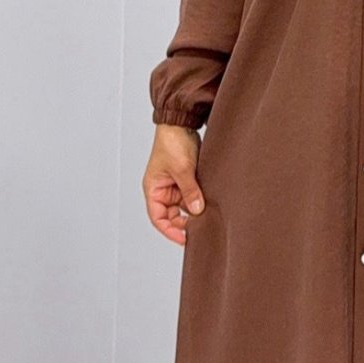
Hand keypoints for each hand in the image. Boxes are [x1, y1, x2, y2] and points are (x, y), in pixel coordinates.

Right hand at [143, 125, 205, 244]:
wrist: (181, 123)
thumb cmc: (172, 143)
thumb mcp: (182, 169)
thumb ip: (190, 191)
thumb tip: (197, 210)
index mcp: (153, 189)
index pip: (158, 218)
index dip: (170, 230)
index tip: (184, 239)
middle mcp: (163, 190)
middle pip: (172, 216)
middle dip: (185, 223)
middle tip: (201, 229)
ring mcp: (175, 186)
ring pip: (184, 207)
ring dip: (194, 211)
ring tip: (208, 217)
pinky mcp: (187, 180)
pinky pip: (193, 196)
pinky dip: (200, 201)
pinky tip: (210, 205)